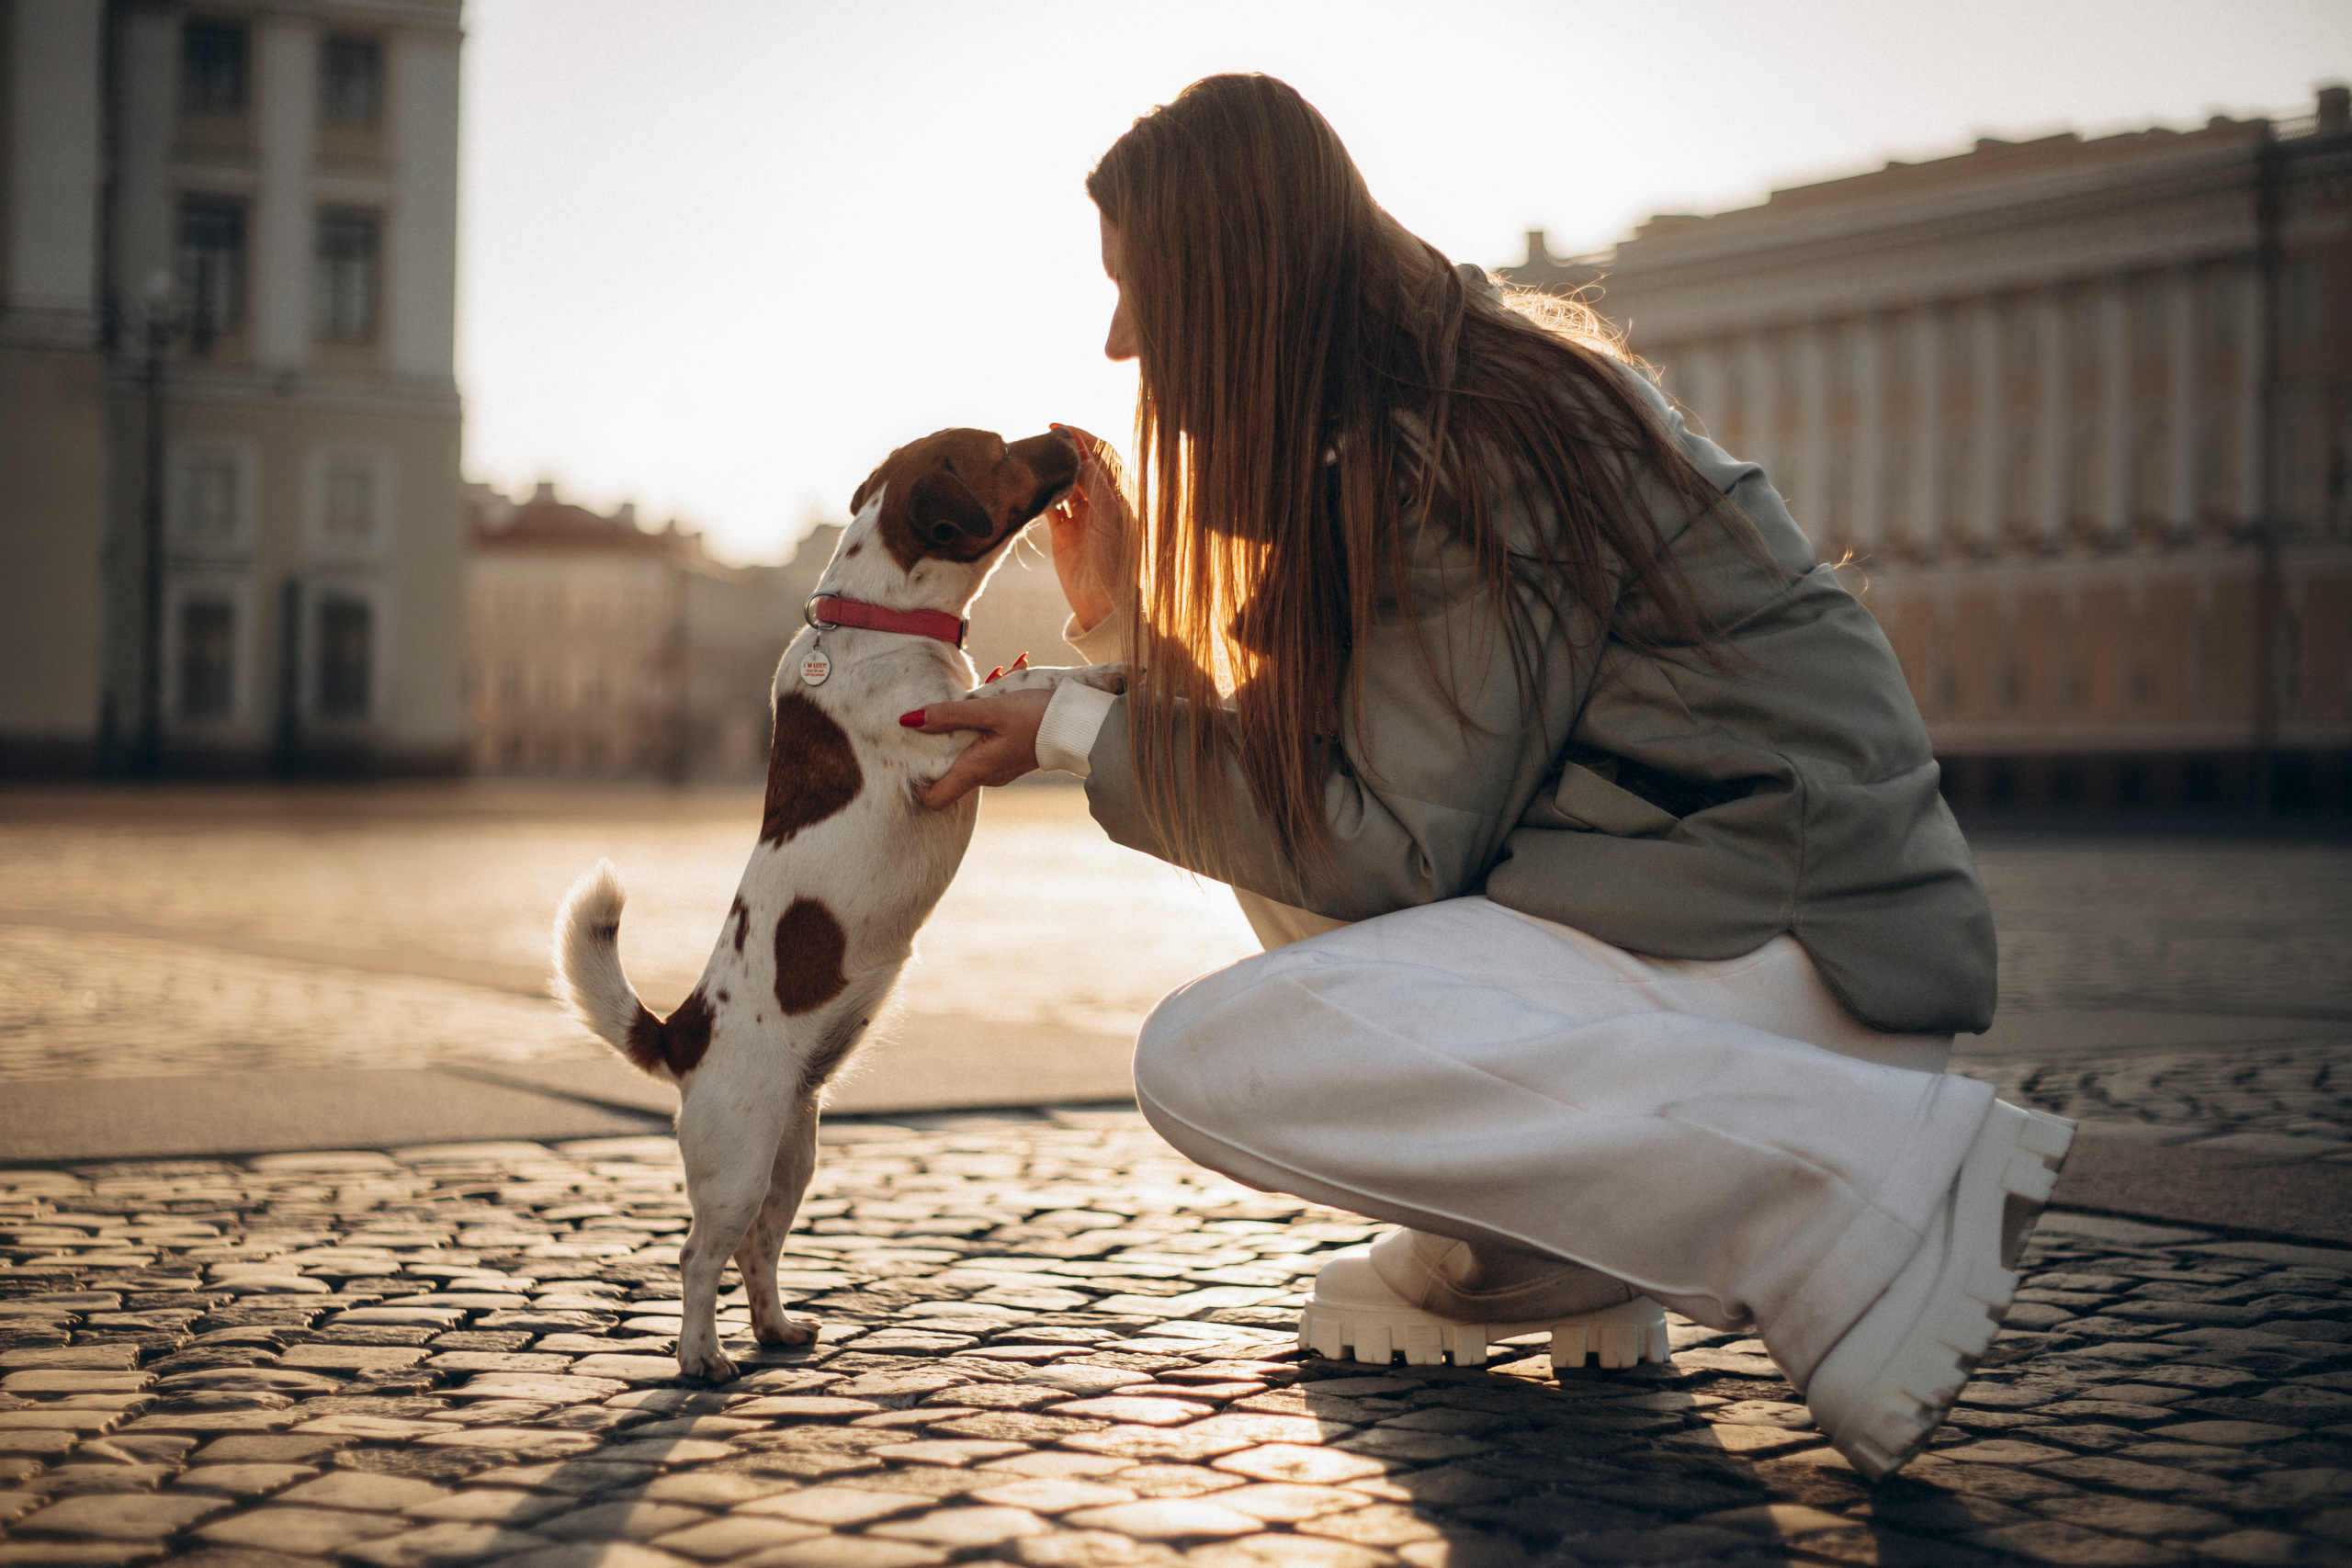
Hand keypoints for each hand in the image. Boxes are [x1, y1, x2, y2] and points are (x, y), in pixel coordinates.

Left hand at [903, 688, 1052, 808]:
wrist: (1079, 723)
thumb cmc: (1036, 717)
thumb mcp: (989, 709)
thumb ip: (948, 715)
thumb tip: (909, 720)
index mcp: (976, 770)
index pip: (934, 798)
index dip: (917, 780)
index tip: (912, 750)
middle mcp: (985, 776)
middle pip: (946, 769)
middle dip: (941, 738)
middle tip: (945, 707)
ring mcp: (998, 768)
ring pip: (966, 751)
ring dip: (965, 723)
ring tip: (981, 691)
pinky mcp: (1009, 756)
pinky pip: (984, 743)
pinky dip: (982, 722)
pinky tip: (995, 694)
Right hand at [1045, 425, 1132, 633]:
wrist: (1106, 604)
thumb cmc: (1118, 560)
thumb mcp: (1109, 513)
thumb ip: (1093, 479)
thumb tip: (1076, 446)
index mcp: (1122, 494)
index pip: (1102, 454)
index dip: (1082, 437)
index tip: (1059, 427)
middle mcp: (1103, 502)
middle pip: (1081, 465)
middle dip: (1062, 451)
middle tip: (1040, 441)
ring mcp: (1082, 517)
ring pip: (1063, 483)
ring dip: (1050, 471)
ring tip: (1031, 459)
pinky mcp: (1063, 534)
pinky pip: (1049, 506)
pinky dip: (1040, 494)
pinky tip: (1028, 485)